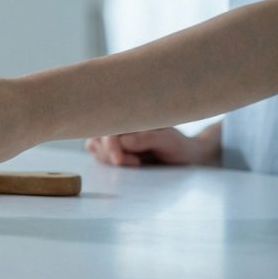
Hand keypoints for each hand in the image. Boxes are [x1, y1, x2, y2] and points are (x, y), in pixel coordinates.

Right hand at [85, 128, 203, 165]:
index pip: (109, 126)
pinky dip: (108, 161)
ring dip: (109, 158)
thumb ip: (148, 139)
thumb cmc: (178, 146)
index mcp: (131, 114)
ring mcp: (113, 135)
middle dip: (109, 153)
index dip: (110, 144)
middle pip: (97, 136)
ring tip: (136, 163)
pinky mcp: (111, 148)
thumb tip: (123, 141)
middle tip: (136, 163)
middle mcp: (119, 122)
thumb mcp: (169, 141)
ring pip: (94, 145)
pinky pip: (98, 154)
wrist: (184, 157)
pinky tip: (129, 164)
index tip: (119, 160)